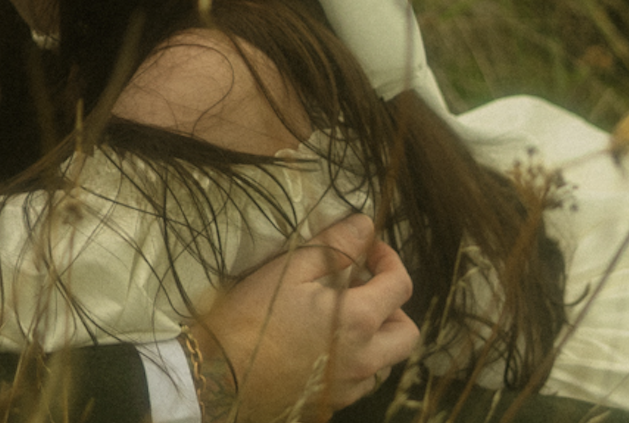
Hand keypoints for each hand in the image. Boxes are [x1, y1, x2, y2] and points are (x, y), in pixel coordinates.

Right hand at [191, 213, 416, 420]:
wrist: (221, 376)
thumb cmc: (254, 317)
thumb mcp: (289, 269)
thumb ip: (334, 246)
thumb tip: (365, 225)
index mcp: (359, 321)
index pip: (400, 286)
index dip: (389, 260)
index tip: (369, 249)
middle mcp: (365, 359)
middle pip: (406, 332)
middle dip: (393, 305)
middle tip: (362, 288)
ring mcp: (350, 386)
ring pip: (387, 360)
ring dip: (377, 336)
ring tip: (343, 317)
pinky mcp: (333, 404)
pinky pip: (362, 381)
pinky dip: (358, 360)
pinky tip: (326, 346)